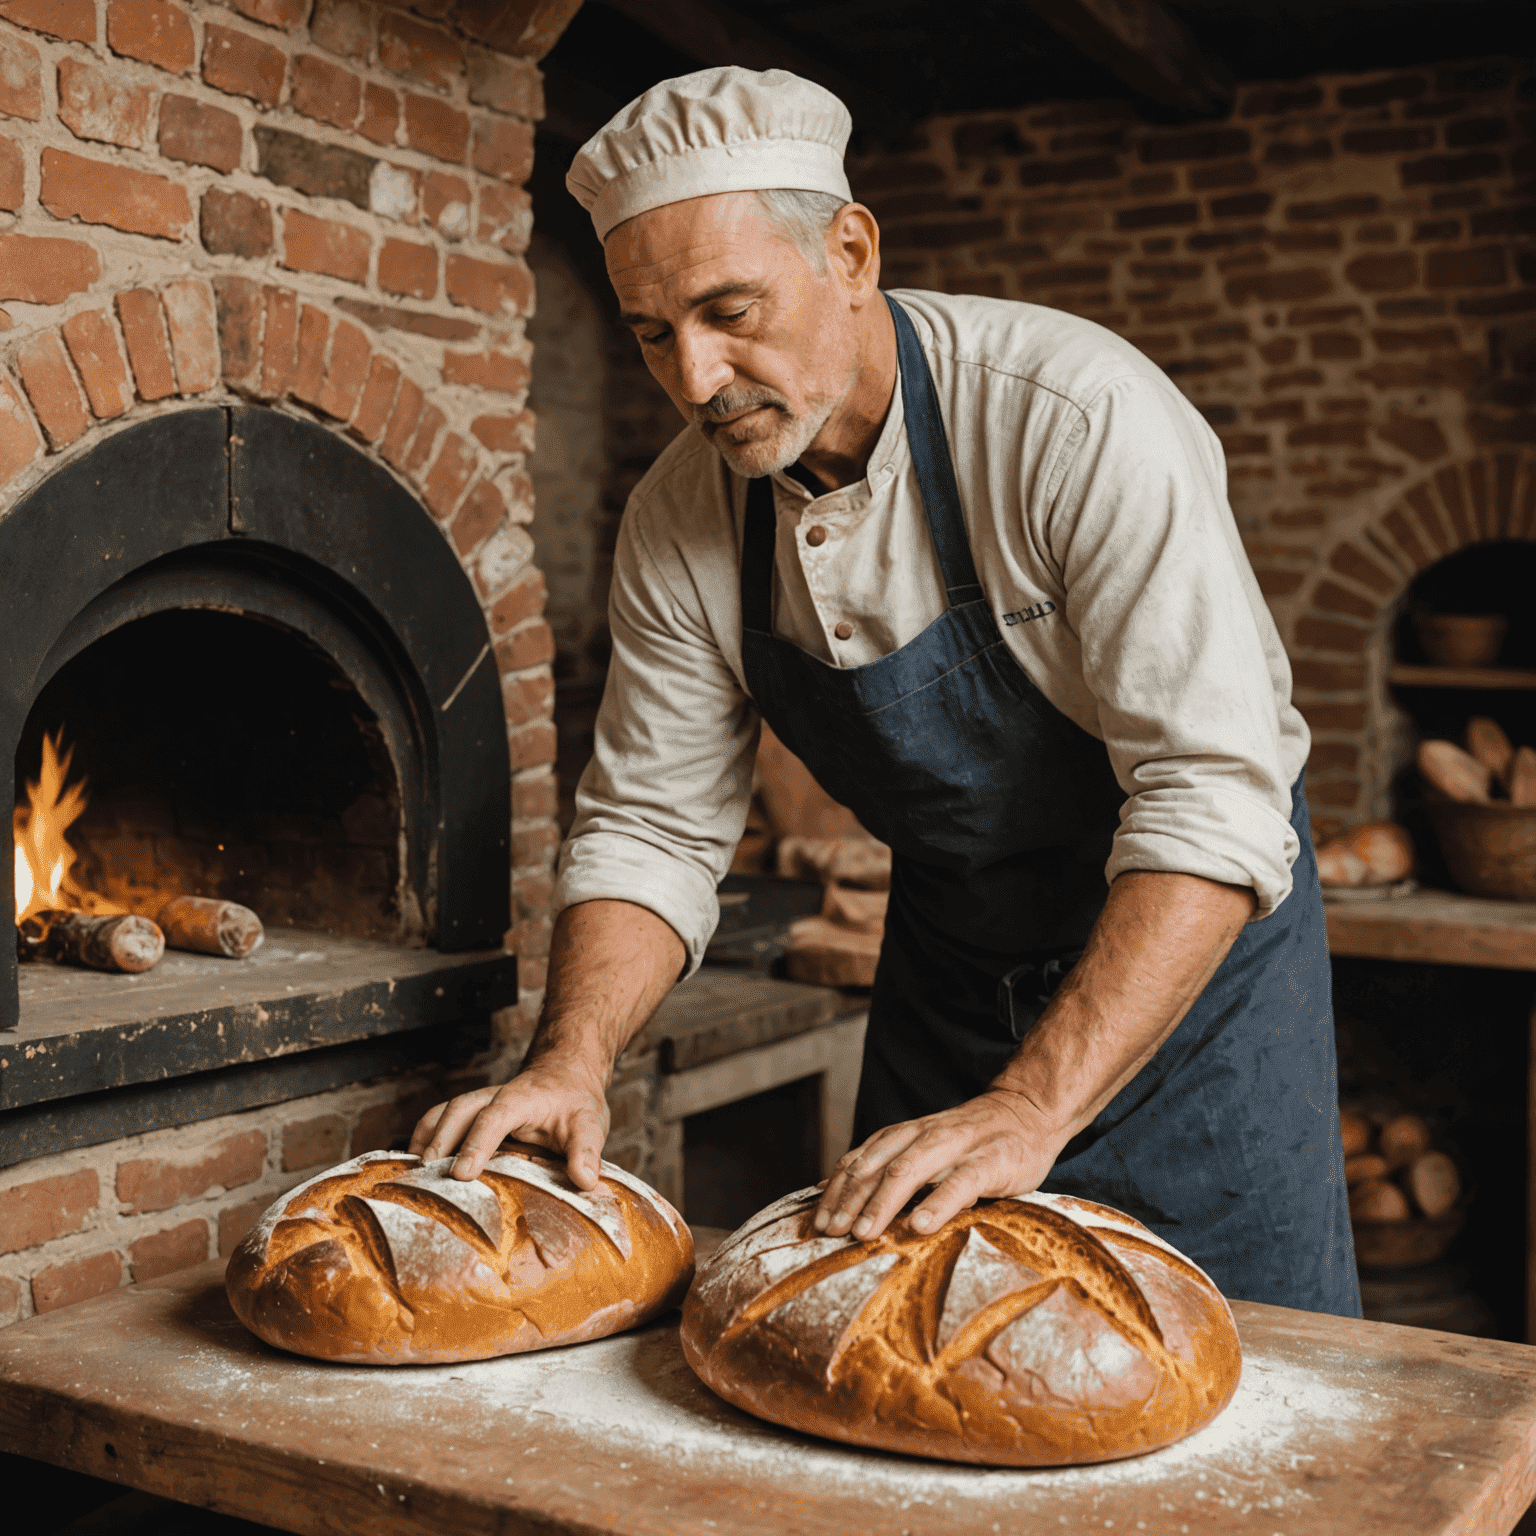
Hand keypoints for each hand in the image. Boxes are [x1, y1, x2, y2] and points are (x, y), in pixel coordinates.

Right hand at [409, 1057, 609, 1185]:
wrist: (565, 1077)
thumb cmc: (575, 1103)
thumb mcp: (590, 1124)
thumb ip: (587, 1150)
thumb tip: (585, 1180)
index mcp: (522, 1099)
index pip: (495, 1117)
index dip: (477, 1143)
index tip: (461, 1173)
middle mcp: (494, 1096)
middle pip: (460, 1110)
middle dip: (441, 1140)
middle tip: (427, 1176)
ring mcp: (480, 1103)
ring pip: (445, 1111)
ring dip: (427, 1137)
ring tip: (411, 1172)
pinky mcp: (472, 1114)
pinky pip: (441, 1119)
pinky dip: (425, 1136)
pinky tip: (414, 1163)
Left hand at [813, 1089, 1062, 1241]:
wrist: (1030, 1111)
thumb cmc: (975, 1140)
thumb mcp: (931, 1148)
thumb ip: (899, 1168)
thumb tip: (855, 1204)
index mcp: (907, 1134)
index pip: (861, 1159)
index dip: (837, 1189)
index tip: (818, 1221)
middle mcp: (925, 1135)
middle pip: (878, 1166)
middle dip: (850, 1200)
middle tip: (832, 1232)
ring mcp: (958, 1146)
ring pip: (910, 1170)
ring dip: (882, 1202)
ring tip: (864, 1233)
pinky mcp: (991, 1161)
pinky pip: (960, 1183)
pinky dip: (938, 1203)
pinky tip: (921, 1225)